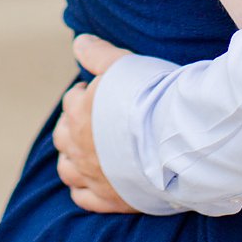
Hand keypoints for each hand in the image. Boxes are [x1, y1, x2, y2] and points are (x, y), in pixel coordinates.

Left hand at [52, 34, 139, 213]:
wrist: (179, 138)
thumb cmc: (153, 97)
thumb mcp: (124, 64)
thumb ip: (98, 54)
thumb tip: (79, 42)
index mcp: (80, 111)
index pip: (71, 102)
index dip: (84, 95)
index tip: (97, 94)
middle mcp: (79, 145)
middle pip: (63, 136)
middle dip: (72, 126)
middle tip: (90, 121)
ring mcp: (92, 175)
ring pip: (67, 169)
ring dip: (71, 159)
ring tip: (85, 152)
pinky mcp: (109, 199)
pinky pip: (83, 198)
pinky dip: (82, 191)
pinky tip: (90, 184)